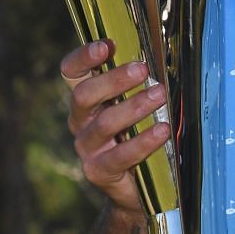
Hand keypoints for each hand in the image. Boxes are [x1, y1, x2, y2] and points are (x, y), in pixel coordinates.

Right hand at [61, 39, 162, 212]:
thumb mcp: (134, 106)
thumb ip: (137, 85)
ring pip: (104, 123)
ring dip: (134, 107)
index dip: (83, 57)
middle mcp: (80, 121)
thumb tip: (159, 54)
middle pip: (83, 95)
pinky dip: (144, 141)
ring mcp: (86, 147)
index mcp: (86, 100)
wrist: (135, 188)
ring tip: (160, 95)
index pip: (71, 73)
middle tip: (142, 69)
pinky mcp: (98, 170)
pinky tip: (163, 131)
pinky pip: (120, 154)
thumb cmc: (138, 135)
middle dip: (113, 79)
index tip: (106, 45)